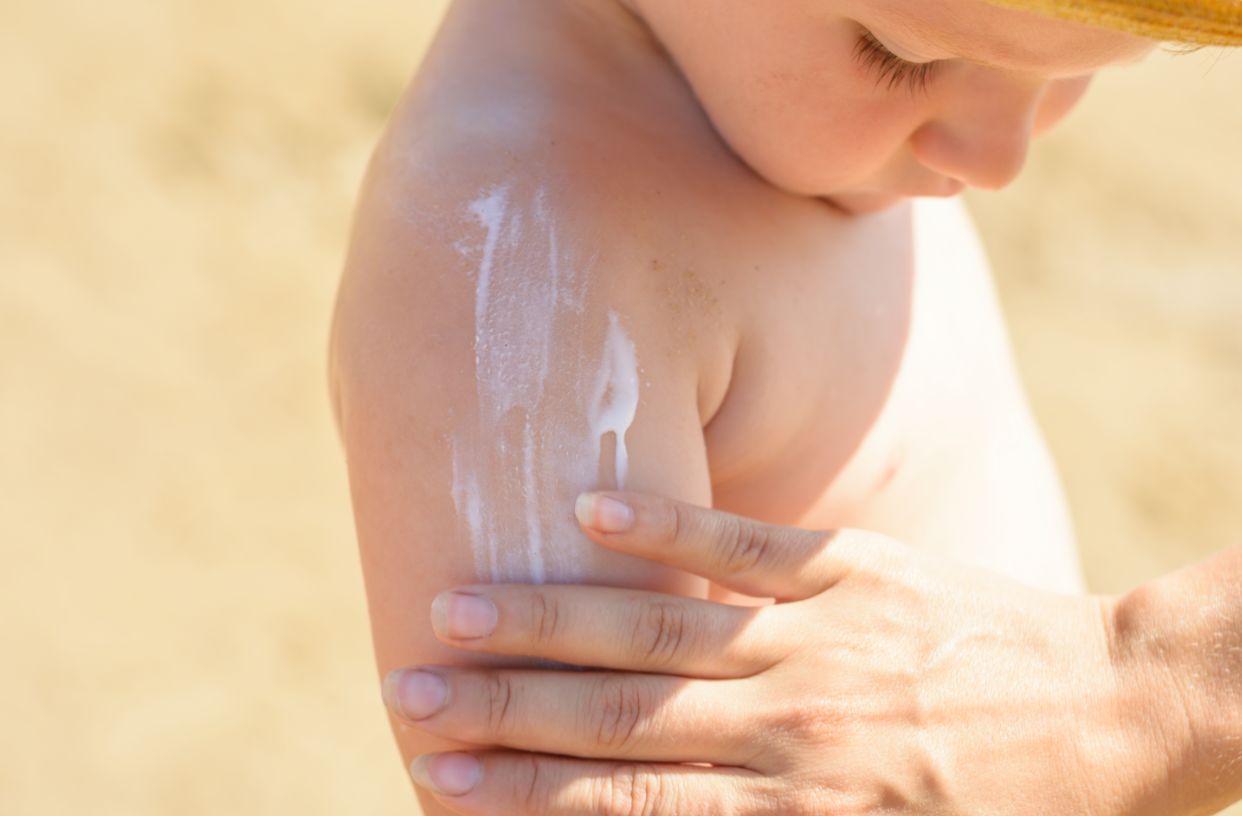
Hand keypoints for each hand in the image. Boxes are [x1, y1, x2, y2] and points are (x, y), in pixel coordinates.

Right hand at [382, 492, 1165, 814]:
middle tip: (412, 693)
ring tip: (459, 606)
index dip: (532, 791)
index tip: (444, 777)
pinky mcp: (852, 566)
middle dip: (507, 709)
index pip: (635, 803)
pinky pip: (744, 544)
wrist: (1116, 712)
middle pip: (623, 716)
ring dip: (552, 620)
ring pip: (661, 629)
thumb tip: (649, 812)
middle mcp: (793, 726)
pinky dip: (664, 526)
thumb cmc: (1001, 805)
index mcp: (801, 810)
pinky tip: (590, 506)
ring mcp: (817, 635)